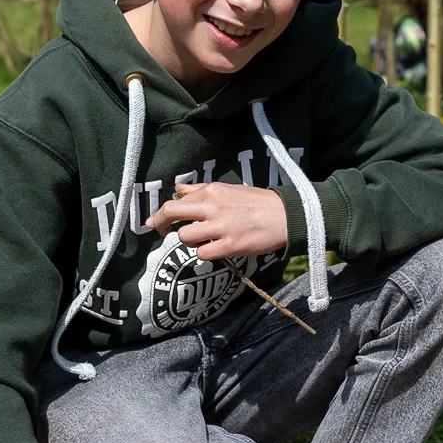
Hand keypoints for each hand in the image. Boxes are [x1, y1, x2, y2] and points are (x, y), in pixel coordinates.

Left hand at [147, 181, 288, 260]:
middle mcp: (212, 206)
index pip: (176, 200)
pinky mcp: (229, 245)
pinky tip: (215, 249)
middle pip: (172, 213)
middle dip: (161, 223)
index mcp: (212, 191)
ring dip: (189, 241)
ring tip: (202, 240)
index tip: (156, 221)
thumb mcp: (228, 189)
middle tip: (160, 231)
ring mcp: (220, 226)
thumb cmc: (257, 202)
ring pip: (185, 236)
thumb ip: (201, 190)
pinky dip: (204, 253)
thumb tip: (178, 190)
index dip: (162, 213)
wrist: (286, 216)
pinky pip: (202, 253)